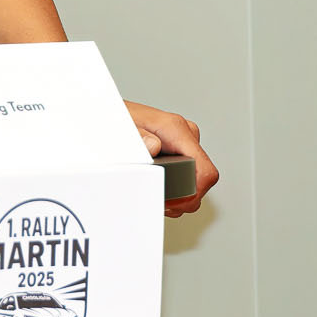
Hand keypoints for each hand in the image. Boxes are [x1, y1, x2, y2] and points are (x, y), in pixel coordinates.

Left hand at [125, 100, 218, 217]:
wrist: (111, 114)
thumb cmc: (117, 120)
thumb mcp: (123, 130)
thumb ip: (139, 137)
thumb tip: (154, 146)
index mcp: (176, 129)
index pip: (205, 171)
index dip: (193, 194)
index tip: (174, 202)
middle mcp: (185, 133)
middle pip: (202, 179)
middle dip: (184, 197)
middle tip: (163, 203)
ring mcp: (185, 141)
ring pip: (197, 178)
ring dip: (181, 194)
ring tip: (160, 196)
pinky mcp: (180, 148)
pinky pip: (190, 173)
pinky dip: (178, 186)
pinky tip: (161, 188)